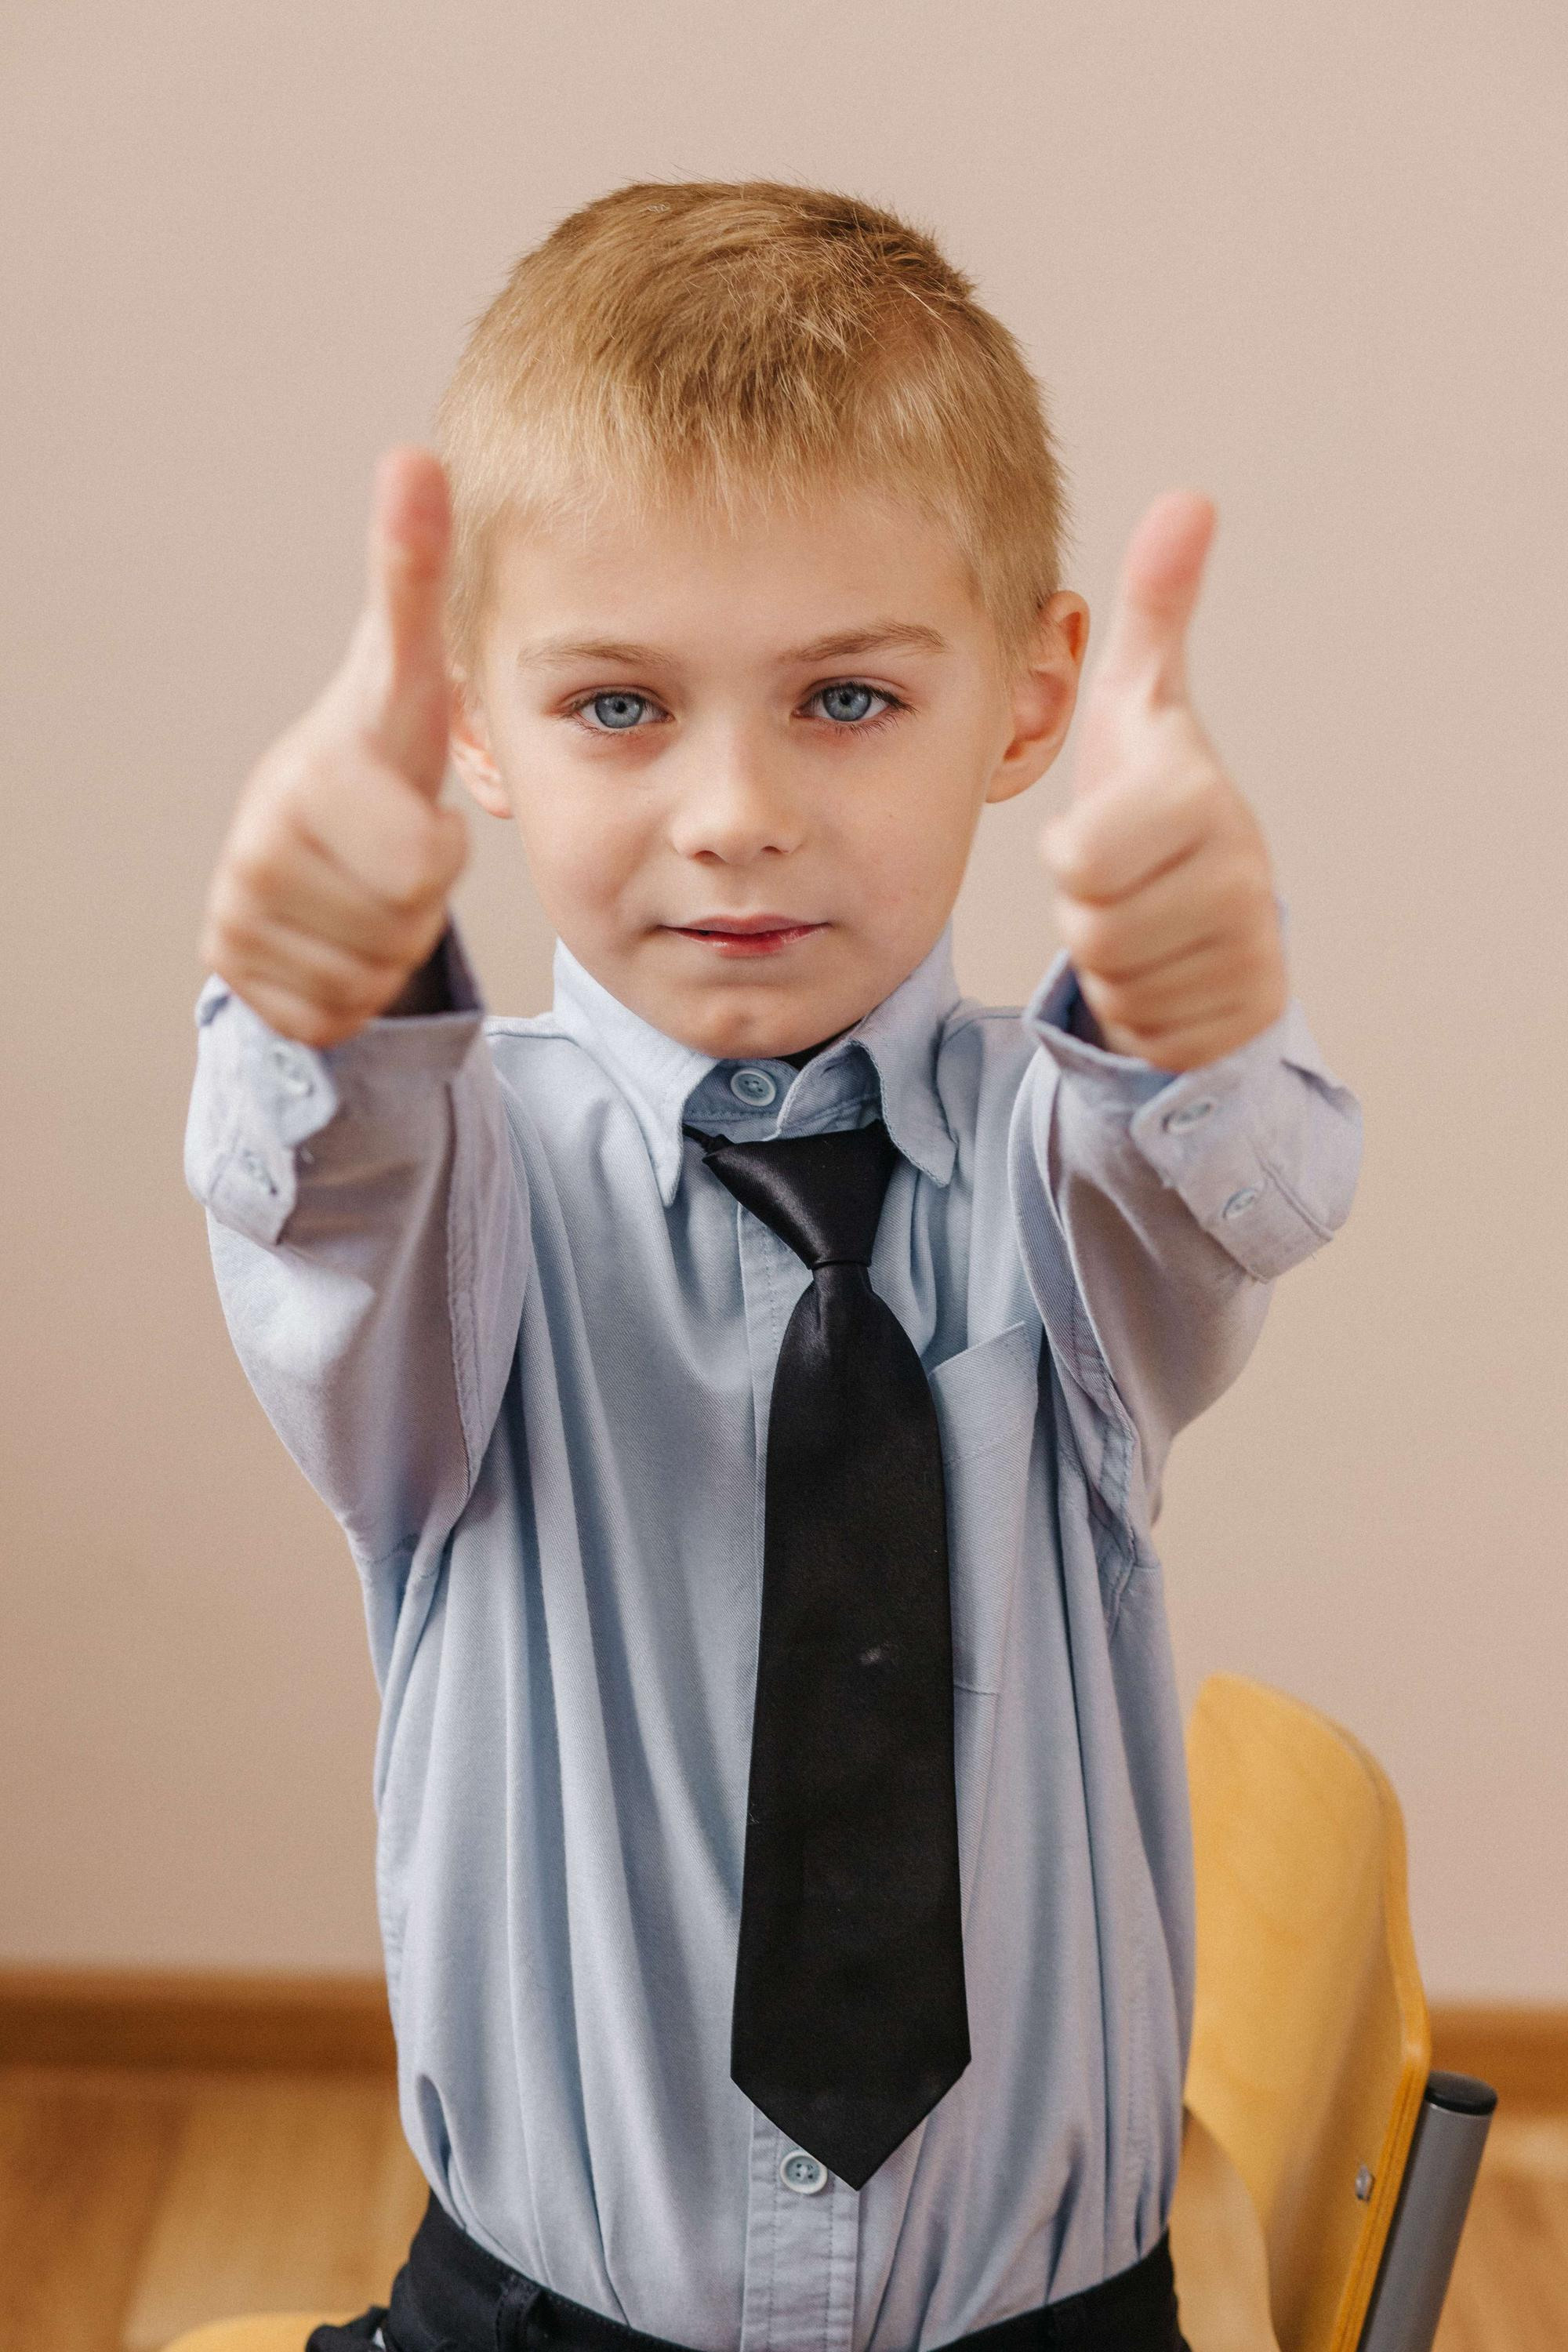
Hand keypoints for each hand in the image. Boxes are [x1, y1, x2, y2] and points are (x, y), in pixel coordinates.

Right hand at [198, 447, 469, 1047]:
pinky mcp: (232, 973)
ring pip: (374, 975)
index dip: (438, 851)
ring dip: (392, 942)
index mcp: (310, 777)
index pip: (421, 863)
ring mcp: (235, 910)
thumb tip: (414, 457)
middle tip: (398, 854)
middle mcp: (258, 842)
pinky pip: (333, 1014)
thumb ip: (415, 570)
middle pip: (406, 927)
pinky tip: (338, 931)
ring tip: (369, 885)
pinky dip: (352, 989)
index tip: (416, 812)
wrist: (313, 826)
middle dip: (421, 902)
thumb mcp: (410, 669)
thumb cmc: (378, 747)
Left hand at [1038, 492, 1287, 1071]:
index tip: (1105, 835)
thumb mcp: (1143, 707)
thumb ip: (1156, 609)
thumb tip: (1188, 498)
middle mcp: (1241, 876)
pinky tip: (1165, 971)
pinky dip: (1141, 1011)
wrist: (1216, 911)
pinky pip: (1145, 1029)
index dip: (1073, 856)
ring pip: (1115, 982)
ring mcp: (1248, 951)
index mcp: (1200, 798)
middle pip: (1089, 928)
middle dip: (1087, 914)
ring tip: (1141, 920)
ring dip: (1110, 963)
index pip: (1080, 860)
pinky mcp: (1242, 1016)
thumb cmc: (1156, 802)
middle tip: (1118, 885)